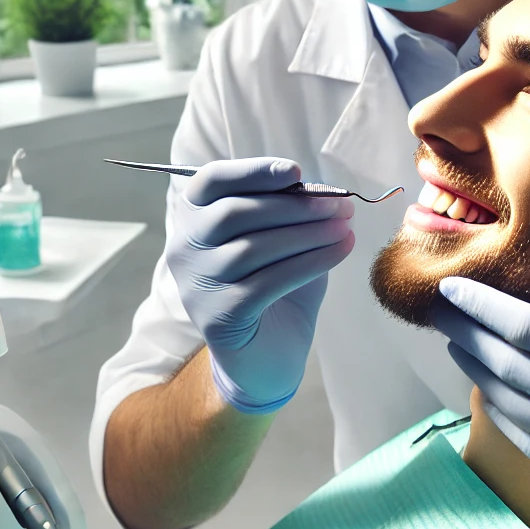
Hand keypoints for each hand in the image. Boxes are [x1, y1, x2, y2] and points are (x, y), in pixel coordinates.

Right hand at [167, 158, 354, 413]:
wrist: (266, 357)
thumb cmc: (273, 287)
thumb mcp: (280, 240)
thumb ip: (289, 212)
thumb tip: (322, 190)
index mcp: (193, 218)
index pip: (211, 182)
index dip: (252, 171)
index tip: (295, 172)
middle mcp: (184, 249)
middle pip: (234, 213)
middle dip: (293, 206)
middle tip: (339, 205)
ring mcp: (197, 285)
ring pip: (253, 247)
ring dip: (307, 234)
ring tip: (345, 229)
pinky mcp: (219, 317)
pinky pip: (268, 281)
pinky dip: (310, 262)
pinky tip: (340, 252)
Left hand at [432, 241, 529, 528]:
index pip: (520, 326)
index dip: (479, 306)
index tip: (449, 290)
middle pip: (501, 364)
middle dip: (464, 335)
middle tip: (439, 314)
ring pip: (505, 403)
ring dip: (475, 372)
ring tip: (458, 346)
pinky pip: (523, 439)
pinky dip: (499, 411)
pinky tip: (490, 390)